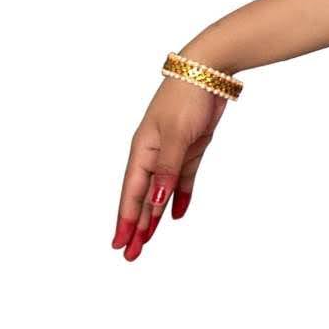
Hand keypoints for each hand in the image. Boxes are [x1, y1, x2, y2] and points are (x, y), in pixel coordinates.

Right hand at [112, 74, 232, 259]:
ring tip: (148, 242)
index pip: (131, 194)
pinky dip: (179, 196)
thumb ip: (166, 169)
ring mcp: (171, 152)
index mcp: (141, 151)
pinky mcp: (190, 148)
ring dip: (154, 217)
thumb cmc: (186, 99)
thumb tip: (156, 201)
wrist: (208, 73)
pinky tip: (176, 215)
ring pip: (160, 192)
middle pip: (142, 198)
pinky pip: (181, 179)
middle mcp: (152, 154)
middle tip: (131, 255)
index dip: (126, 220)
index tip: (120, 245)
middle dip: (137, 227)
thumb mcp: (175, 136)